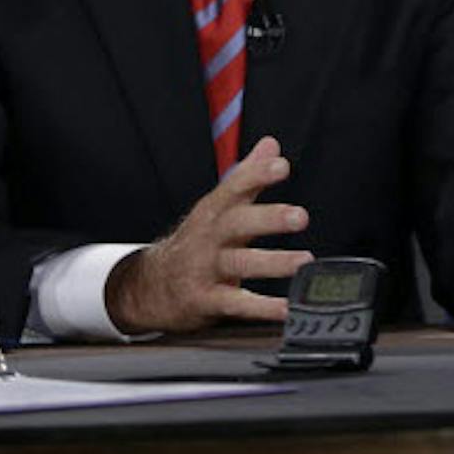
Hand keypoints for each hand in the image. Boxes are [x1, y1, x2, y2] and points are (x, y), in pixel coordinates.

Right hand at [104, 136, 313, 333]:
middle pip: (237, 224)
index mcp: (213, 212)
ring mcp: (204, 269)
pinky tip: (287, 309)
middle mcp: (209, 237)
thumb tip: (271, 144)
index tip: (281, 166)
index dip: (256, 174)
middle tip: (300, 216)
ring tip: (304, 262)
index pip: (233, 187)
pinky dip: (263, 308)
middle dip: (269, 218)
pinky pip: (237, 304)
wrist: (149, 286)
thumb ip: (248, 177)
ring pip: (240, 263)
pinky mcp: (205, 300)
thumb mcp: (218, 207)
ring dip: (274, 263)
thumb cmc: (196, 243)